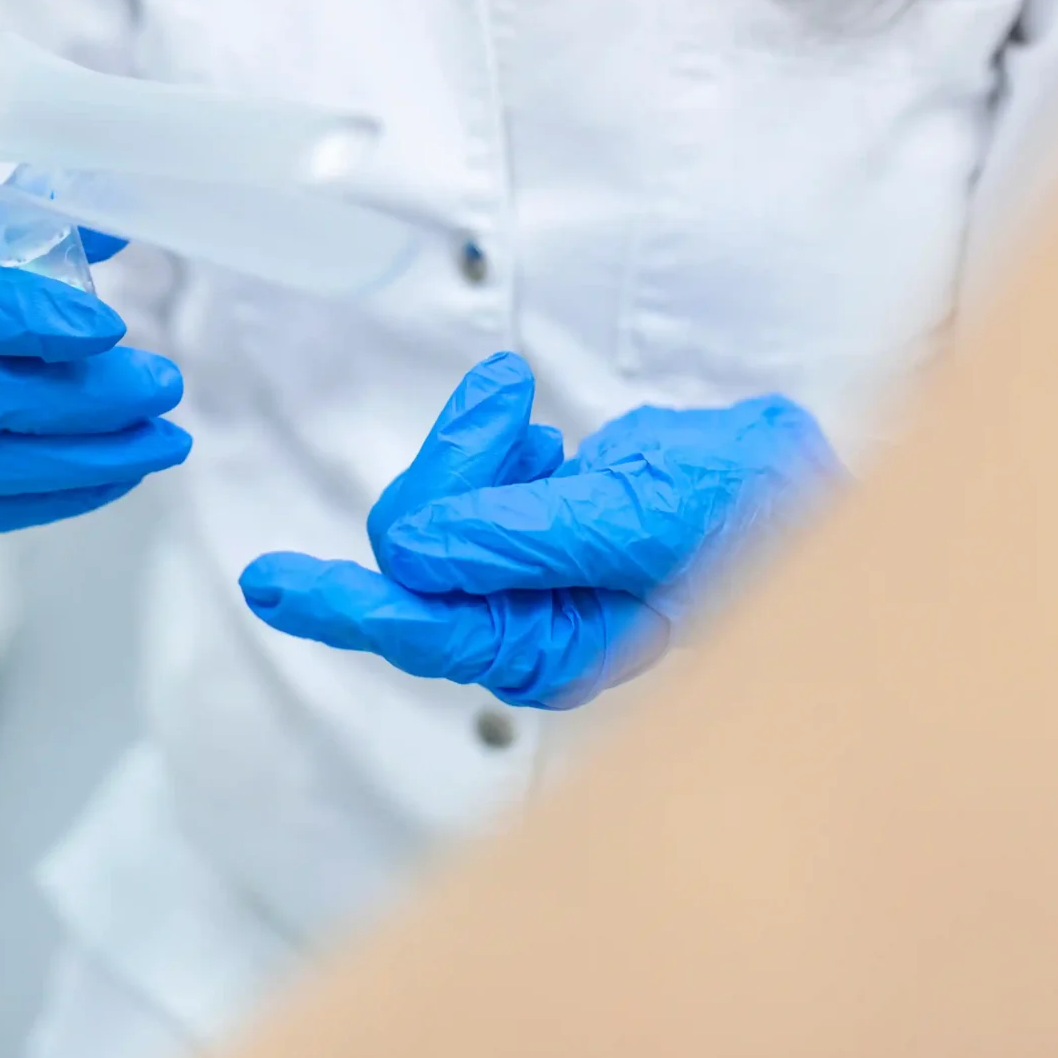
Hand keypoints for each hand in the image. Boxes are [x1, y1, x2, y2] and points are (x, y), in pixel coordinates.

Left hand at [240, 352, 839, 708]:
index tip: (270, 582)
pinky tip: (542, 435)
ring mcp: (520, 581)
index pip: (423, 627)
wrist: (787, 479)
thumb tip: (413, 553)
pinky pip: (463, 480)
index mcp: (550, 648)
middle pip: (419, 551)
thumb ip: (520, 537)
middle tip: (509, 409)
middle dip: (453, 468)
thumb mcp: (632, 516)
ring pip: (435, 507)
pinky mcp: (521, 533)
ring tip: (530, 413)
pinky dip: (492, 439)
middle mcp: (524, 627)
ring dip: (475, 445)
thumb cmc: (734, 510)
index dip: (343, 602)